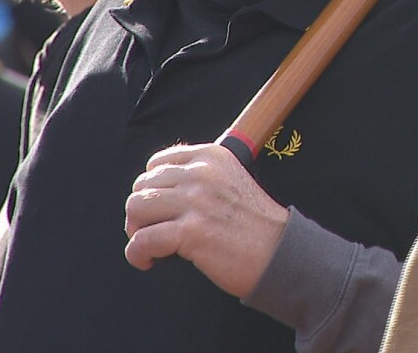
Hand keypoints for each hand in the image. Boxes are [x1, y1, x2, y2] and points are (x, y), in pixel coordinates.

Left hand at [124, 142, 288, 297]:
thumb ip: (200, 176)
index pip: (157, 163)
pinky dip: (136, 254)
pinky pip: (142, 240)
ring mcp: (195, 202)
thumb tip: (158, 190)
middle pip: (142, 186)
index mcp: (211, 156)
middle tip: (151, 232)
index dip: (150, 188)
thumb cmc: (255, 225)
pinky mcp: (190, 233)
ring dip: (135, 231)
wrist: (281, 254)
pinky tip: (147, 261)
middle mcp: (201, 173)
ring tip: (150, 246)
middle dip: (141, 212)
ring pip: (136, 208)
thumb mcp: (231, 181)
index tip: (158, 209)